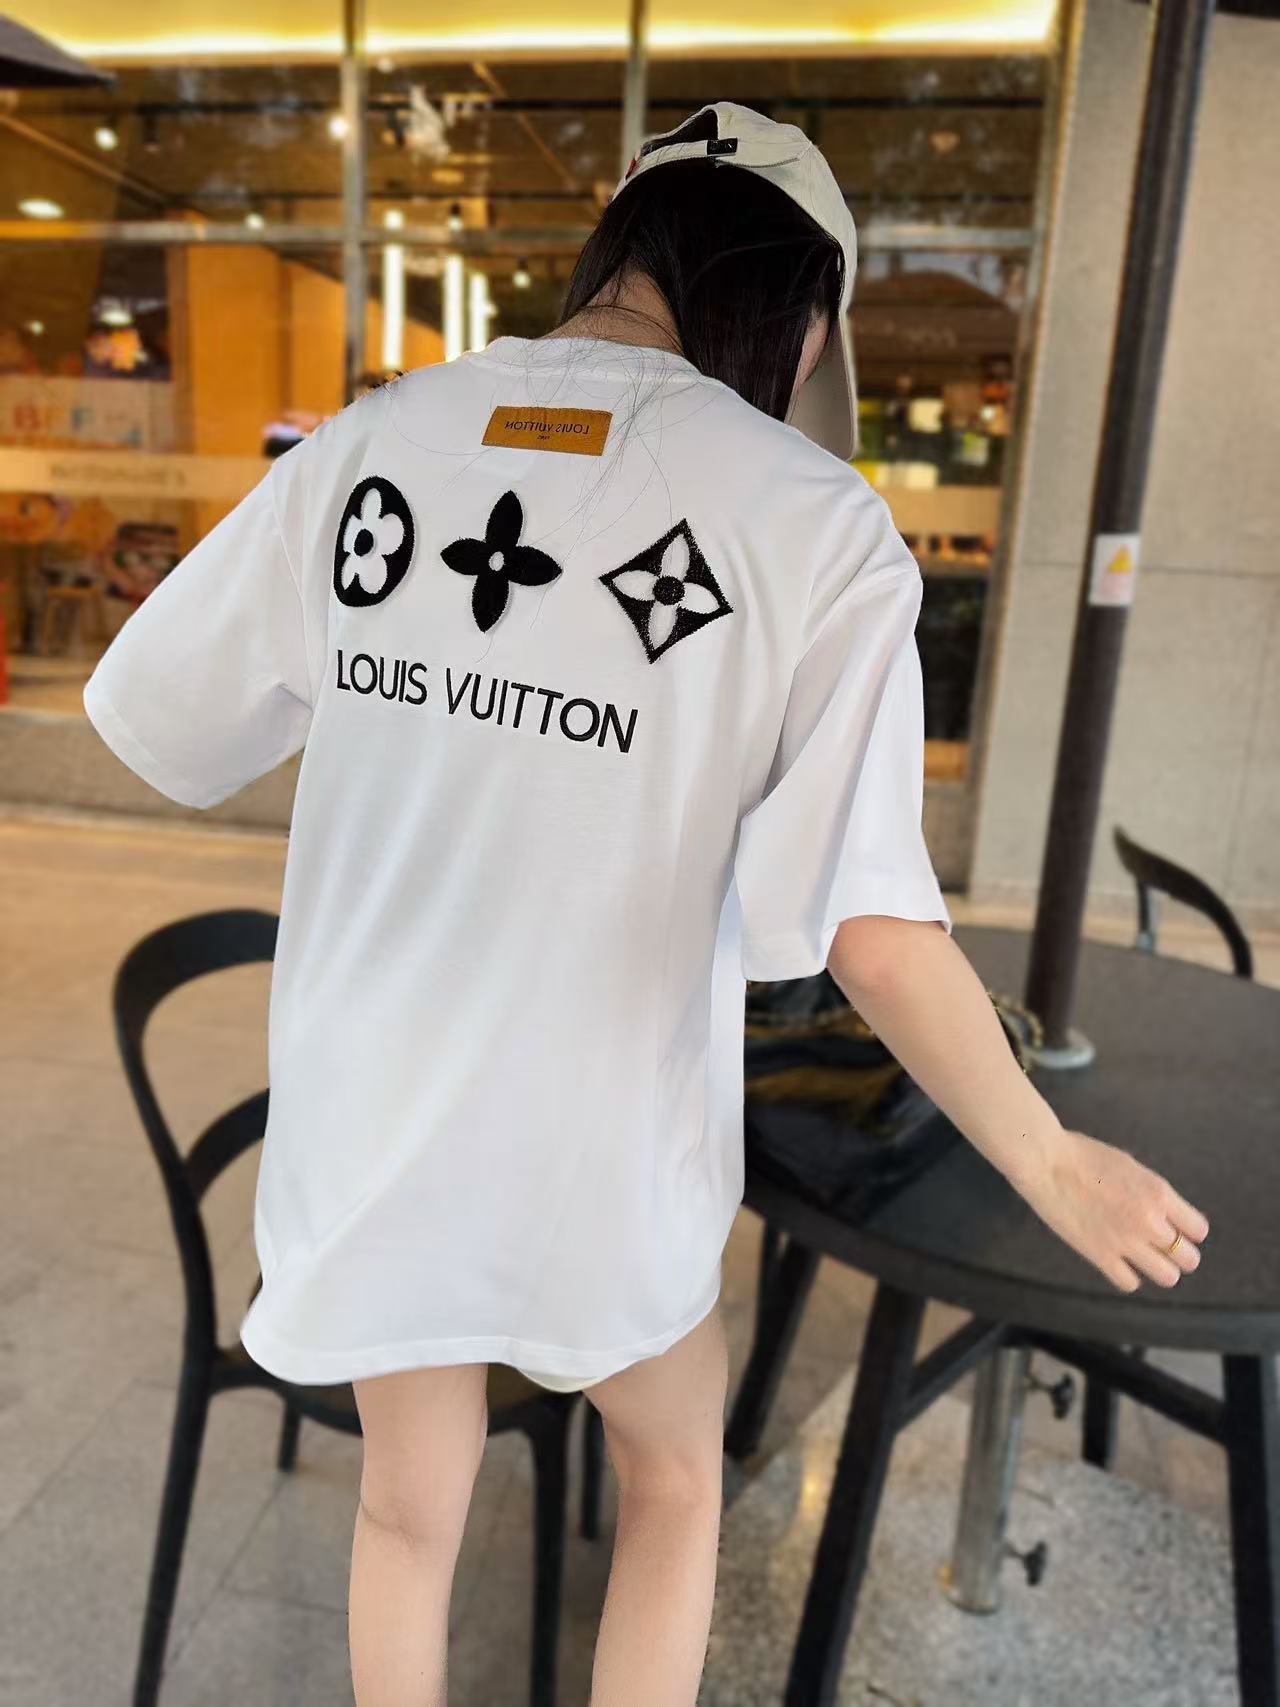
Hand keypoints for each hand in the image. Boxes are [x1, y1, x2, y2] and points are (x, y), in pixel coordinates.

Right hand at [1012, 1127, 1209, 1292]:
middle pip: (1189, 1259)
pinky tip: (1118, 1260)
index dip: (1189, 1231)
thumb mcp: (1131, 1166)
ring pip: (1167, 1276)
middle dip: (1179, 1254)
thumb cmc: (1083, 1155)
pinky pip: (1130, 1282)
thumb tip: (1164, 1213)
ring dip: (1159, 1268)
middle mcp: (1149, 1221)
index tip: (1177, 1228)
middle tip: (1162, 1246)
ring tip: (1144, 1257)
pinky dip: (1127, 1275)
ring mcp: (1125, 1241)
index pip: (1198, 1230)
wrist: (1046, 1161)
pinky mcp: (1100, 1255)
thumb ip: (1152, 1193)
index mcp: (1159, 1193)